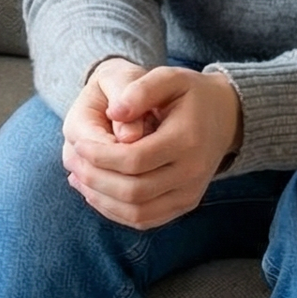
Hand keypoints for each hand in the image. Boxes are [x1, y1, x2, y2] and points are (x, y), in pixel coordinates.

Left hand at [63, 63, 240, 229]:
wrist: (225, 117)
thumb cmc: (189, 93)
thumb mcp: (169, 77)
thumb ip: (141, 90)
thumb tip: (114, 113)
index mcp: (187, 140)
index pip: (134, 160)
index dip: (100, 156)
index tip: (77, 143)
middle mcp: (193, 173)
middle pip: (134, 191)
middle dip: (96, 179)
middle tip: (72, 163)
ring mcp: (191, 194)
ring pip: (138, 212)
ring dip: (101, 199)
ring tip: (77, 178)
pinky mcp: (185, 204)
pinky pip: (146, 219)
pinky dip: (115, 211)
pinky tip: (95, 192)